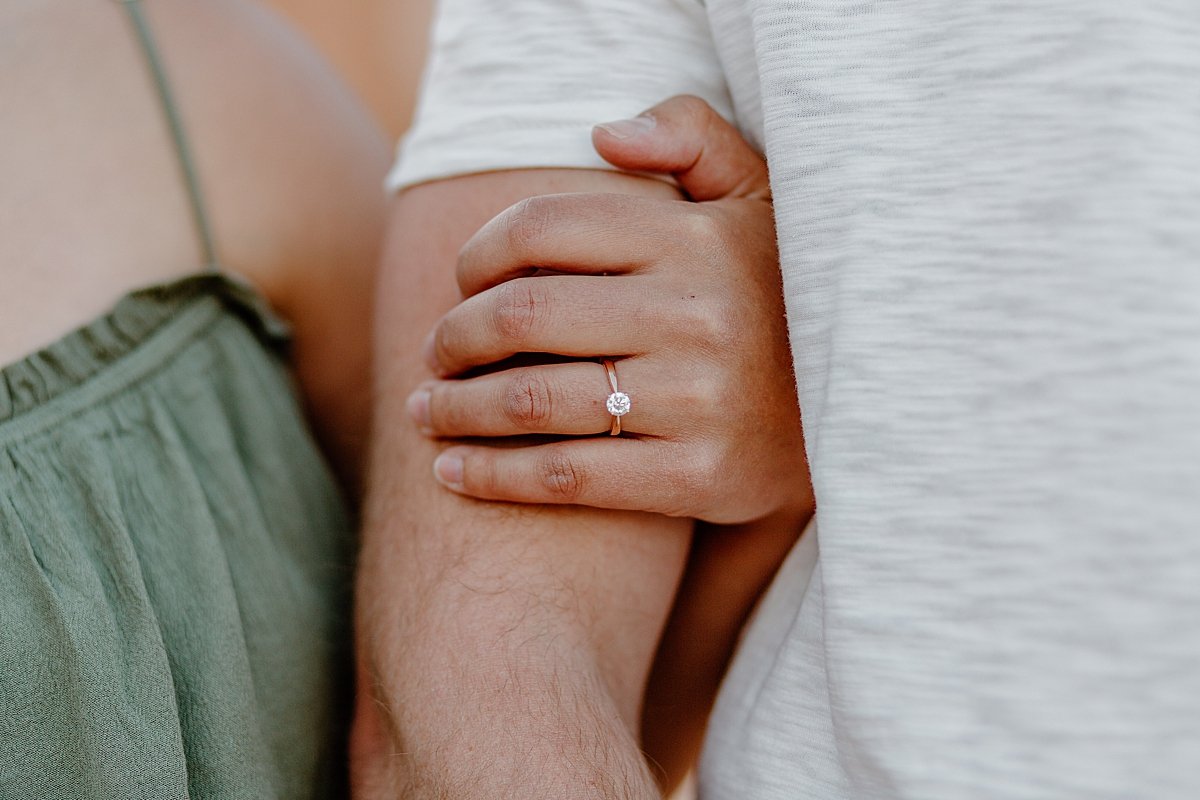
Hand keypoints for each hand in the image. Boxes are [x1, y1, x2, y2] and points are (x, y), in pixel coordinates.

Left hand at [406, 96, 810, 524]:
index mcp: (695, 237)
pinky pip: (568, 477)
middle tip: (434, 355)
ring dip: (456, 408)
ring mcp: (700, 400)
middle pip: (521, 314)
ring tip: (426, 410)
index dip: (476, 256)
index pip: (542, 228)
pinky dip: (494, 476)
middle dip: (453, 337)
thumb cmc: (782, 295)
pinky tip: (452, 472)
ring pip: (533, 401)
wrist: (859, 412)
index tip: (460, 283)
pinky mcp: (702, 477)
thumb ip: (692, 138)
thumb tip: (603, 132)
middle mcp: (696, 313)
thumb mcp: (761, 197)